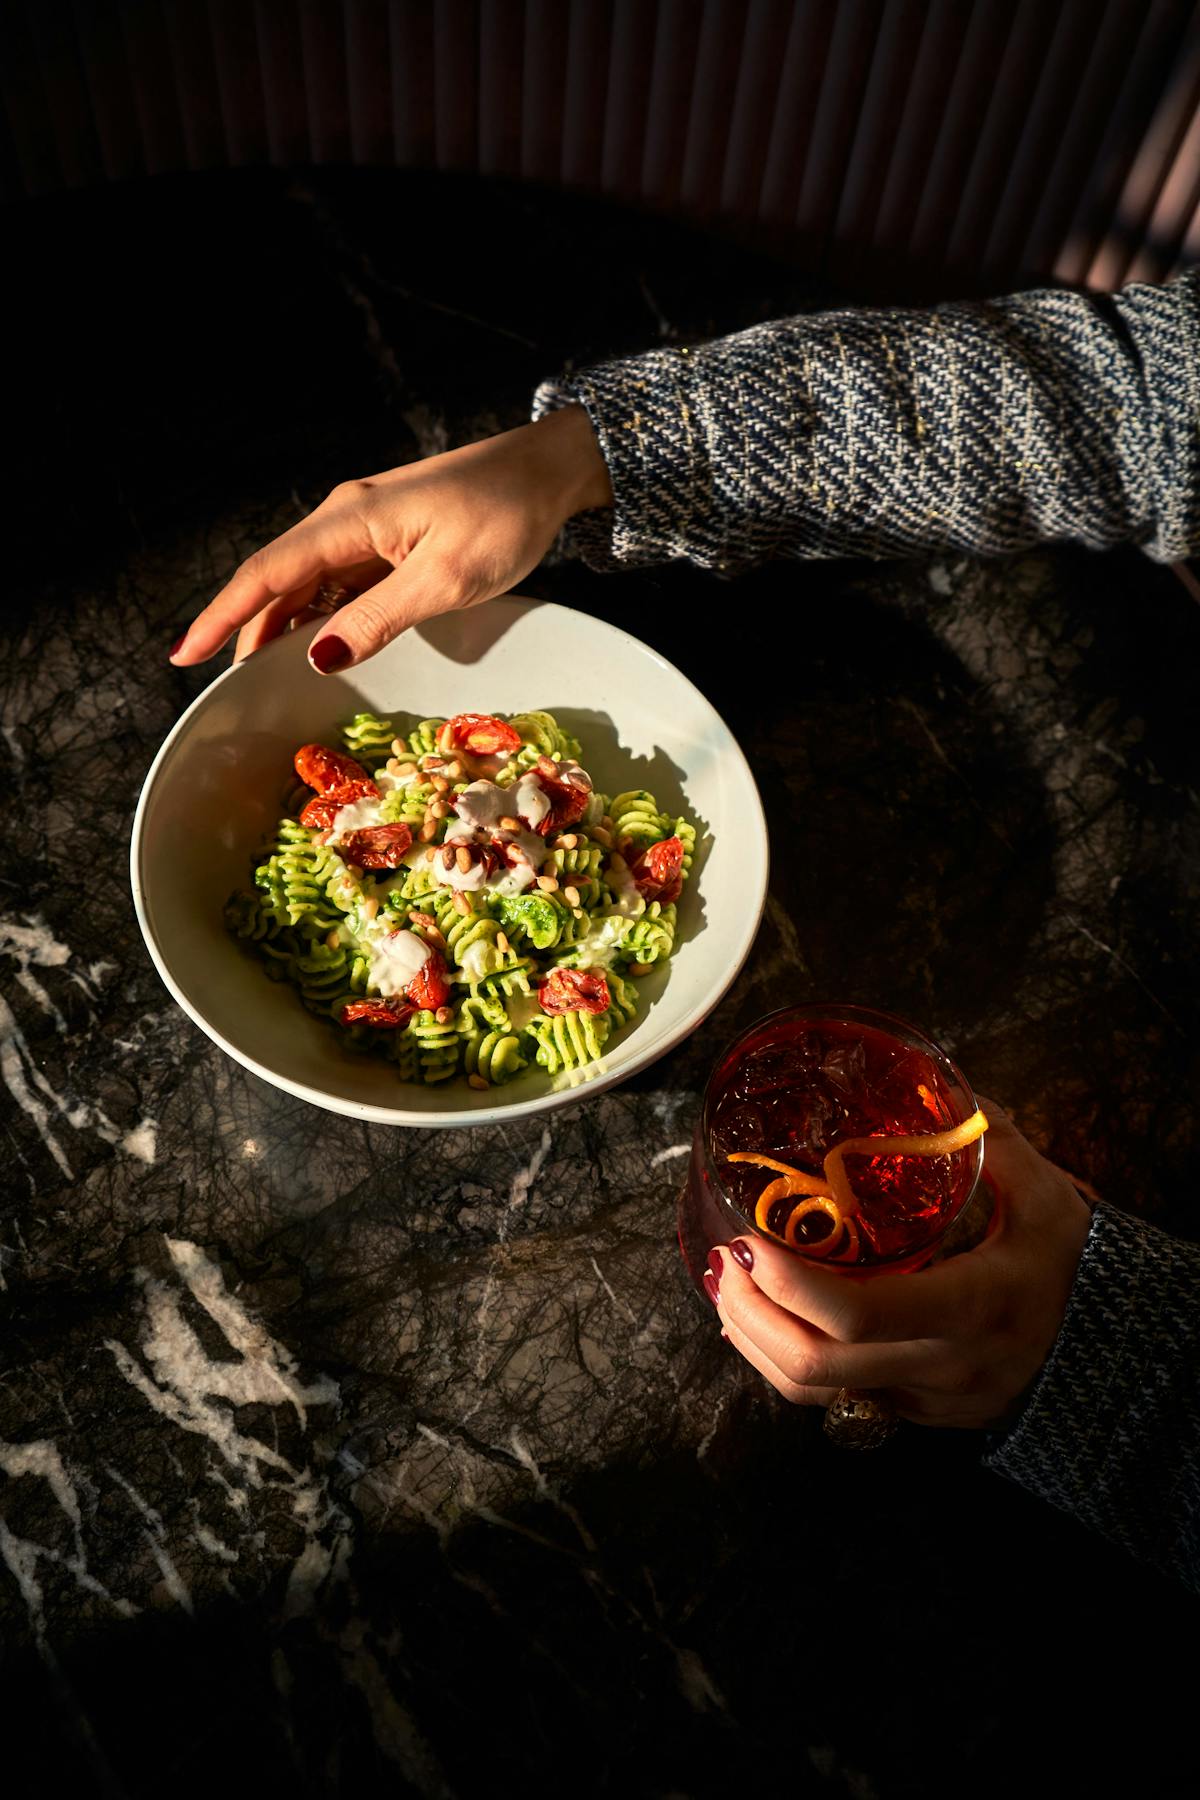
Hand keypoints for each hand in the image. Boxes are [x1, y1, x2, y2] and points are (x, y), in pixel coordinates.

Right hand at [168, 406, 612, 672]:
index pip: (266, 573)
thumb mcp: (445, 579)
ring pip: (307, 586)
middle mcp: (345, 519)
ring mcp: (366, 530)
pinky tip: (323, 649)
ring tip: (270, 679)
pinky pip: (339, 585)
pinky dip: (324, 618)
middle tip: (233, 691)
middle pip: (278, 582)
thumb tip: (318, 658)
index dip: (221, 617)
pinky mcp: (388, 542)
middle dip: (247, 632)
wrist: (549, 472)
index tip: (185, 656)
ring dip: (286, 629)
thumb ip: (378, 619)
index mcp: (349, 520)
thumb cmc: (505, 516)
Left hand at [706, 1100, 1092, 1429]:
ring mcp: (925, 1400)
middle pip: (816, 1365)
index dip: (791, 1283)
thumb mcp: (1046, 1196)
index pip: (859, 1314)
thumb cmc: (1077, 1268)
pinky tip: (768, 1319)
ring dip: (756, 1342)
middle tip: (726, 1259)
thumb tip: (938, 1081)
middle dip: (751, 1313)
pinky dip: (788, 1357)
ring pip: (814, 1394)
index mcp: (973, 1306)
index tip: (752, 1237)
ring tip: (729, 1288)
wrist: (1118, 1354)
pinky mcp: (915, 1415)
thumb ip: (988, 1137)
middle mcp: (942, 1365)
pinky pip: (833, 1398)